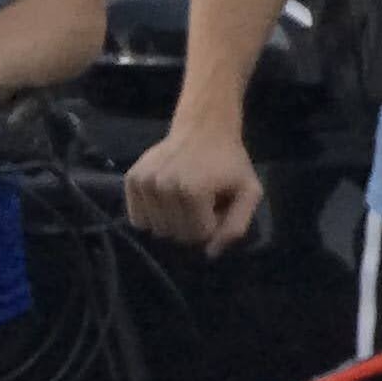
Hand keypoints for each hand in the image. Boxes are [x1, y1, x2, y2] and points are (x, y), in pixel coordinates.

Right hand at [124, 123, 265, 258]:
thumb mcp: (249, 191)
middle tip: (203, 199)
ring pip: (156, 230)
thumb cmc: (230, 161)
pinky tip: (167, 196)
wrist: (204, 128)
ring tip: (186, 196)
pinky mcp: (131, 180)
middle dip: (192, 223)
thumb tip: (210, 253)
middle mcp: (162, 187)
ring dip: (173, 220)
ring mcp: (144, 183)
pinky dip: (154, 215)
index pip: (198, 236)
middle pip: (175, 234)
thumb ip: (236, 226)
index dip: (212, 223)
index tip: (218, 202)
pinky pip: (138, 219)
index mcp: (192, 191)